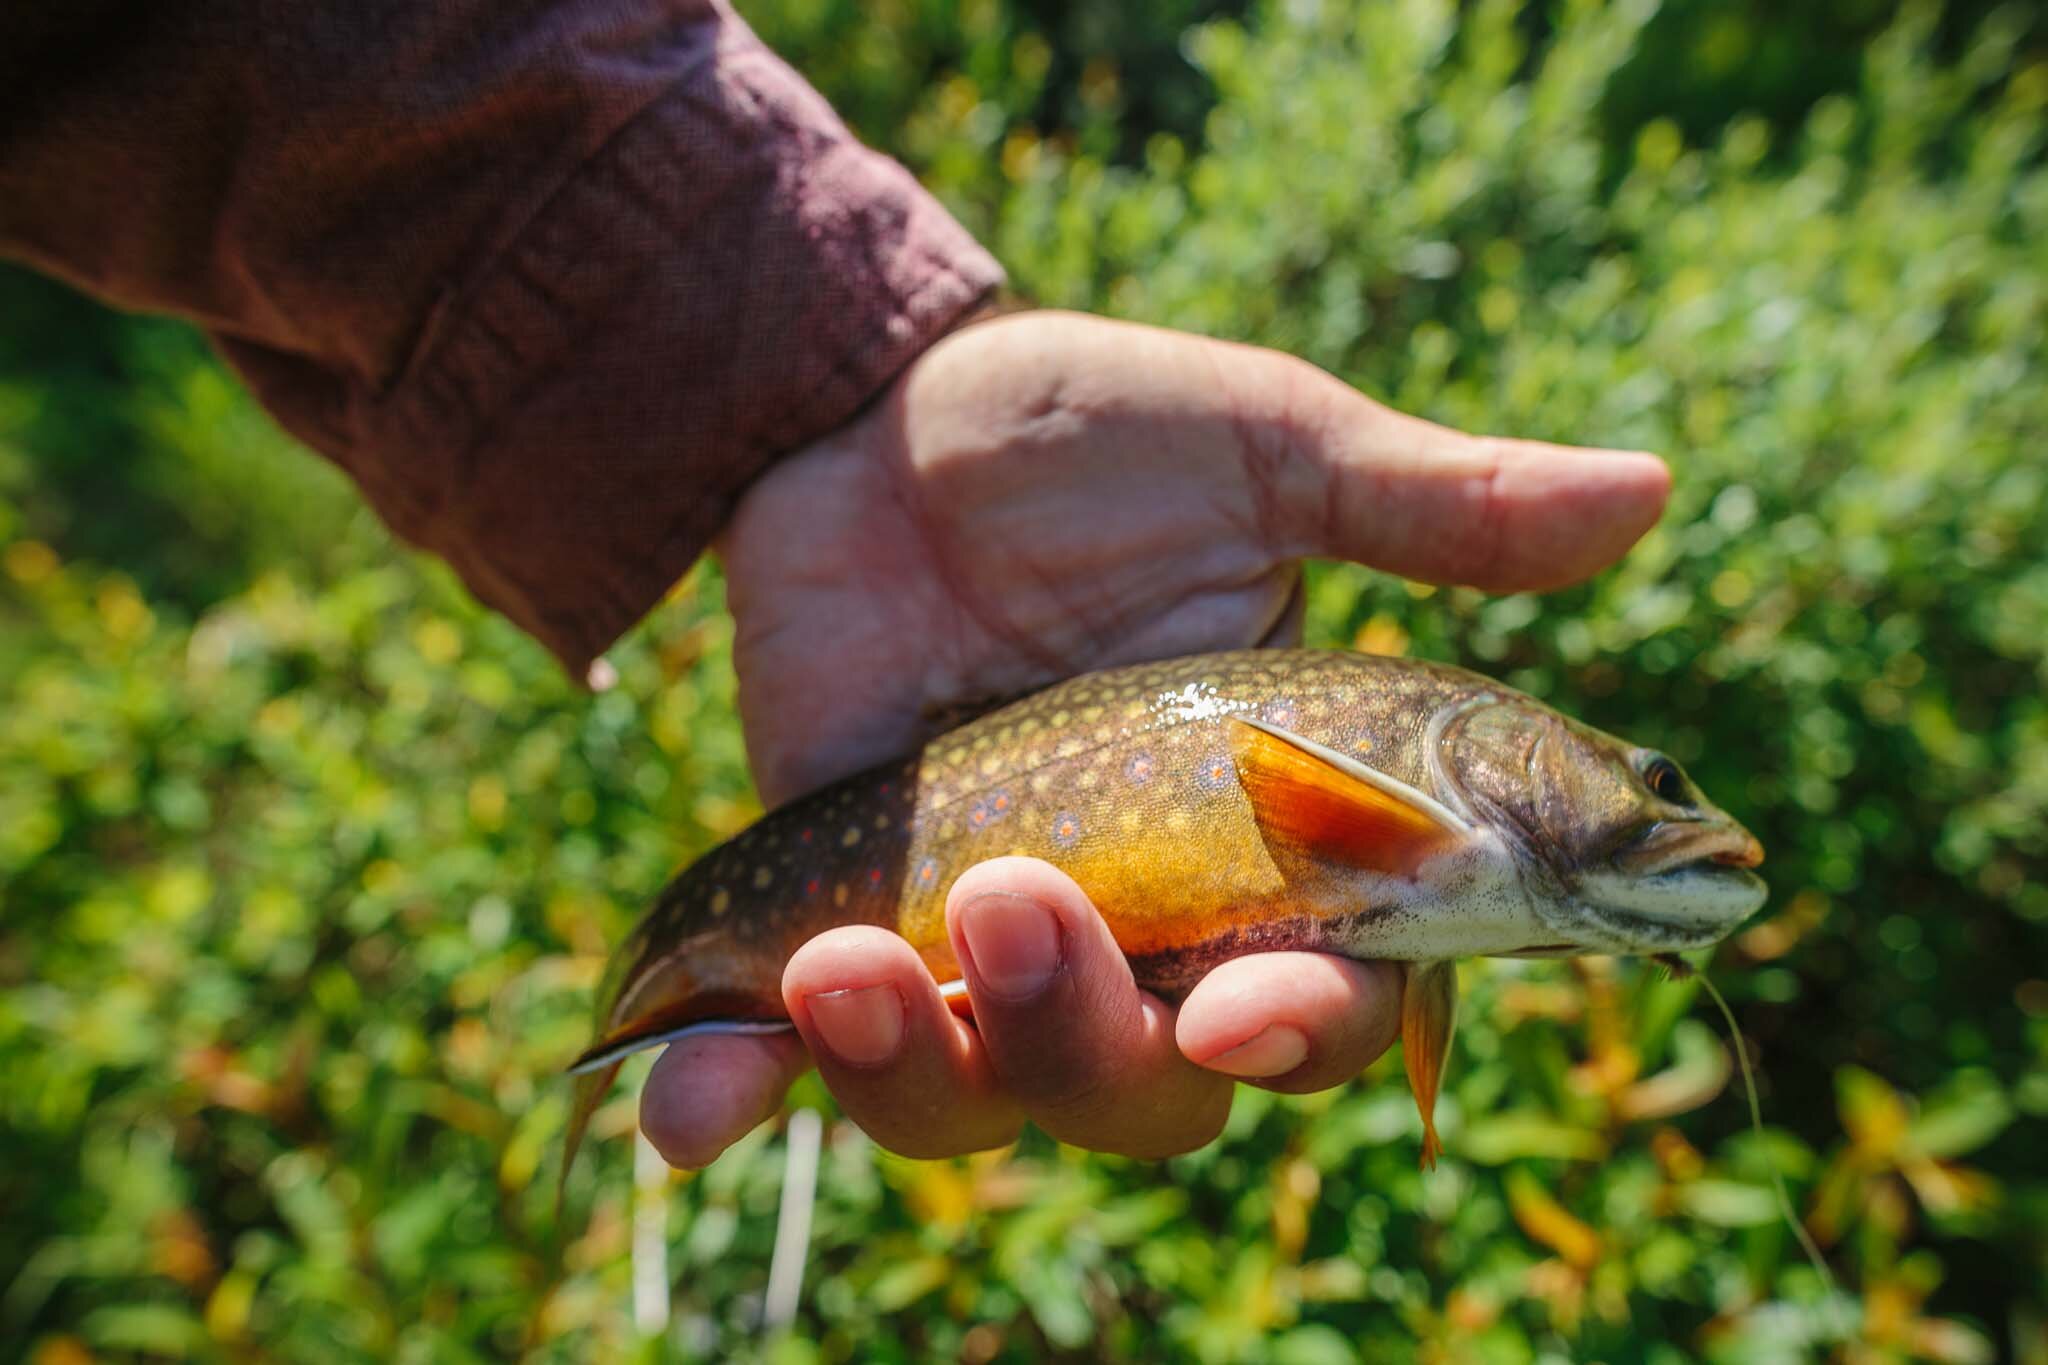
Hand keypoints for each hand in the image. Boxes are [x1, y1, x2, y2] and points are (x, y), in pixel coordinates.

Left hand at [640, 310, 1668, 1165]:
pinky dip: (732, 1095)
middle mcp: (1128, 929)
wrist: (873, 410)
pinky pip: (778, 1059)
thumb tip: (1653, 488)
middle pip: (1143, 1090)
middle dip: (1089, 1045)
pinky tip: (676, 1107)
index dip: (1299, 1031)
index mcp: (1262, 845)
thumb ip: (1427, 505)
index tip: (1255, 1000)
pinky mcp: (827, 919)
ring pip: (971, 1101)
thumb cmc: (1085, 435)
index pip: (1318, 992)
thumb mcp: (1259, 448)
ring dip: (913, 1069)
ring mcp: (968, 942)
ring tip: (842, 962)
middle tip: (1029, 903)